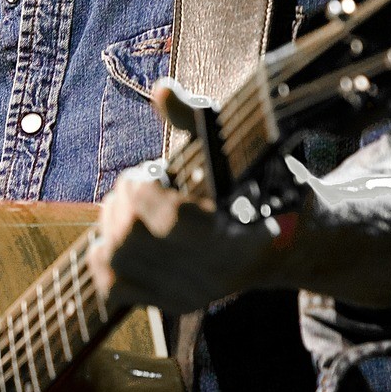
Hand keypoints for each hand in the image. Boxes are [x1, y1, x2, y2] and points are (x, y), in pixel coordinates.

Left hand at [88, 81, 390, 315]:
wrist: (287, 239)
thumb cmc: (258, 181)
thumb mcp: (232, 143)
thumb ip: (194, 116)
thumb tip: (162, 90)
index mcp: (232, 230)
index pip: (169, 221)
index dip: (143, 189)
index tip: (150, 172)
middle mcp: (213, 268)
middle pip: (133, 238)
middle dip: (123, 204)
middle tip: (134, 186)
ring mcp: (192, 289)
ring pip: (118, 261)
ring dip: (109, 226)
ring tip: (125, 208)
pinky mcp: (174, 302)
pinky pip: (116, 290)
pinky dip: (103, 261)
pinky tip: (114, 239)